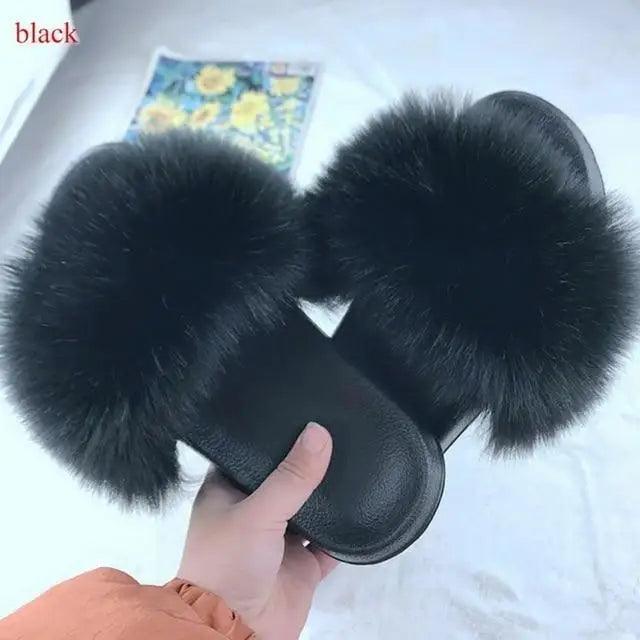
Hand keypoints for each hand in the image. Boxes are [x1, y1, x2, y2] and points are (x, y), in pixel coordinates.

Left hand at [178, 422, 337, 639]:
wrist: (236, 633)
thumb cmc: (229, 563)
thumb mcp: (258, 511)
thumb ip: (292, 476)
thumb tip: (319, 432)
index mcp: (228, 493)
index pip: (251, 454)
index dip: (272, 435)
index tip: (300, 410)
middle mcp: (253, 512)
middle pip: (285, 479)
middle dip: (306, 462)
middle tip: (335, 427)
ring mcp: (279, 539)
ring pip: (309, 509)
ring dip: (327, 494)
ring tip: (352, 454)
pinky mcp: (302, 564)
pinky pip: (329, 542)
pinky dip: (342, 530)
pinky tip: (359, 503)